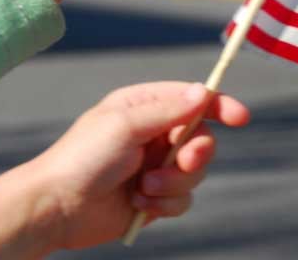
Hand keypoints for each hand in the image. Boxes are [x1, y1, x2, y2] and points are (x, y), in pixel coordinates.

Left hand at [32, 83, 250, 249]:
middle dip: (195, 153)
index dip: (218, 106)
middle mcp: (152, 134)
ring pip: (195, 172)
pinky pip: (183, 199)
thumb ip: (168, 110)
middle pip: (200, 138)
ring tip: (144, 187)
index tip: (240, 117)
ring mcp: (154, 167)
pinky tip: (138, 202)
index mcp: (143, 106)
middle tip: (181, 160)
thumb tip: (203, 91)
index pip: (191, 100)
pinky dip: (165, 203)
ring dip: (174, 182)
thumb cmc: (83, 158)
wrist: (57, 208)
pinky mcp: (154, 197)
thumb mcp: (125, 125)